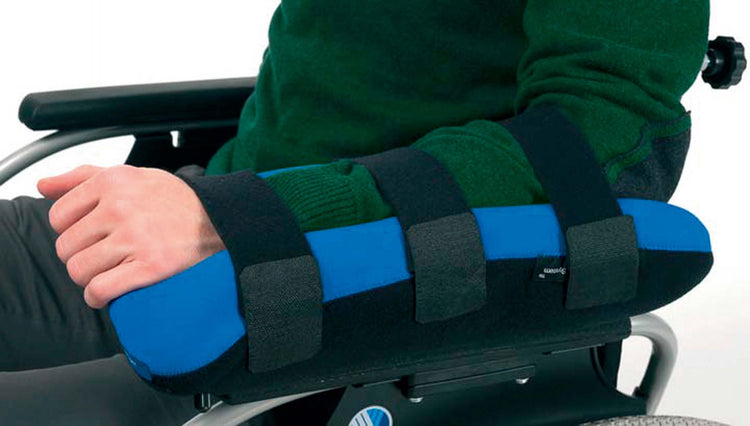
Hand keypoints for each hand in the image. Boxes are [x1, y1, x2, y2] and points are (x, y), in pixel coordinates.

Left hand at [38, 165, 225, 308]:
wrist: (221, 218)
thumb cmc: (175, 199)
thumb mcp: (131, 175)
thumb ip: (83, 176)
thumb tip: (43, 186)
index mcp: (112, 183)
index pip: (59, 216)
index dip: (71, 231)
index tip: (89, 236)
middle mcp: (120, 208)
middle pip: (66, 247)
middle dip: (80, 256)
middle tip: (101, 257)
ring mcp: (135, 238)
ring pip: (79, 270)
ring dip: (88, 278)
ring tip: (106, 274)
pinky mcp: (149, 267)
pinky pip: (101, 289)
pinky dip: (98, 297)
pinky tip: (107, 294)